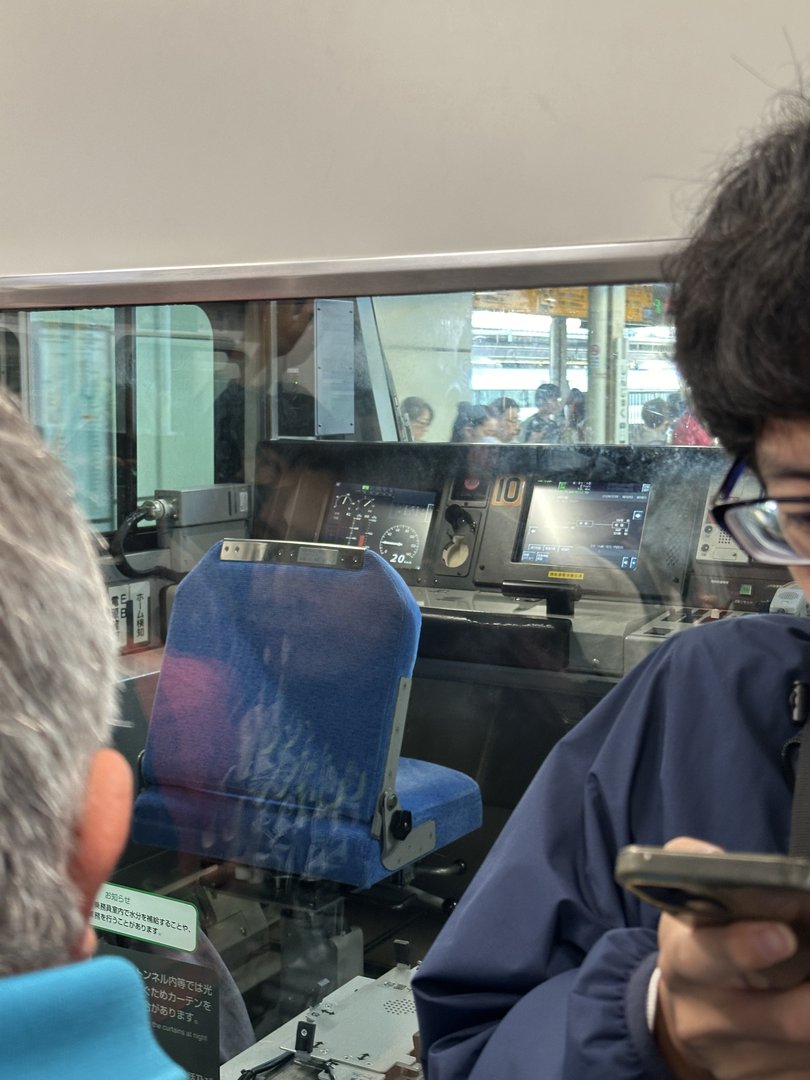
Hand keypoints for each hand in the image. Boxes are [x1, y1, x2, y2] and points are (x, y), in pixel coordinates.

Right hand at [655, 837, 809, 1079]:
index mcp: (684, 963)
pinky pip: (808, 1069)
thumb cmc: (701, 944)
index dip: (744, 948)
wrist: (690, 1014)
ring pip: (808, 1046)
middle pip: (783, 1018)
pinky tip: (809, 1007)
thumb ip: (695, 864)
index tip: (783, 935)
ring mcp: (737, 1062)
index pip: (707, 957)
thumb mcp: (689, 903)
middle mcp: (703, 1019)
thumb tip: (719, 860)